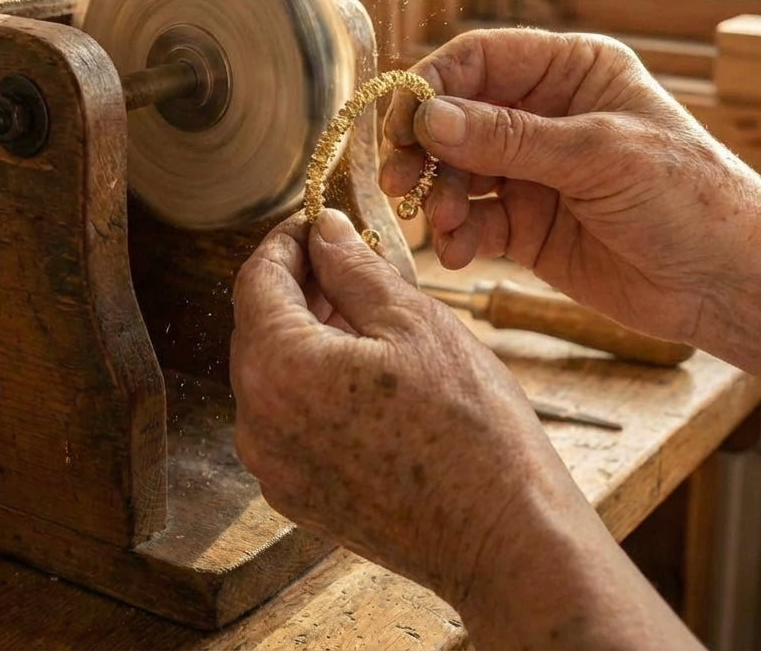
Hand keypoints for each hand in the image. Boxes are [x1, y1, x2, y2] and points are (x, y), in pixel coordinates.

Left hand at [231, 208, 566, 604]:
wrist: (504, 538)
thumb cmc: (469, 424)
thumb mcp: (413, 320)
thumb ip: (353, 267)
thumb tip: (324, 229)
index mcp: (278, 368)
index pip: (256, 279)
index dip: (286, 240)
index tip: (318, 221)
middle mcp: (256, 422)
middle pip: (257, 325)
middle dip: (299, 285)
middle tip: (351, 260)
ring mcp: (273, 466)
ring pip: (271, 371)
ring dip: (306, 332)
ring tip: (365, 312)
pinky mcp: (295, 494)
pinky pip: (286, 416)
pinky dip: (312, 381)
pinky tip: (362, 369)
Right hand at [380, 28, 760, 343]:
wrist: (728, 283)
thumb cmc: (688, 198)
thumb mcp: (599, 155)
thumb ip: (510, 138)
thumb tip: (430, 119)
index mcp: (570, 73)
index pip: (480, 60)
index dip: (434, 86)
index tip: (404, 123)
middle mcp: (543, 116)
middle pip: (456, 116)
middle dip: (423, 148)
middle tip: (399, 178)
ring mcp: (530, 172)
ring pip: (455, 171)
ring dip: (437, 195)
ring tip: (441, 222)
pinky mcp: (524, 224)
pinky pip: (471, 221)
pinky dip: (455, 235)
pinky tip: (457, 251)